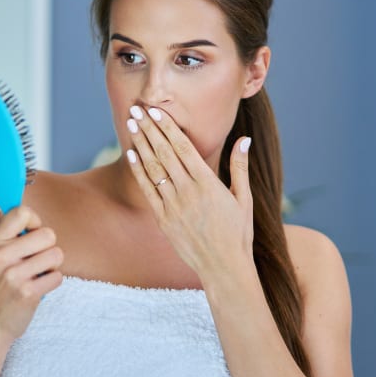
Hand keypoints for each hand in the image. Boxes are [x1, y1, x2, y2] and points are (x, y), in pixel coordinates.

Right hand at [0, 206, 63, 343]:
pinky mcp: (28, 293)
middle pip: (48, 234)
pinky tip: (37, 289)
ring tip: (36, 275)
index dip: (35, 221)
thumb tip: (6, 204)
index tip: (31, 234)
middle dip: (49, 248)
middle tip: (36, 261)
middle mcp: (0, 256)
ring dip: (52, 266)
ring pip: (56, 255)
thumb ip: (4, 231)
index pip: (22, 212)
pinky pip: (57, 276)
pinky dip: (52, 282)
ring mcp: (13, 275)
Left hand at [125, 105, 253, 275]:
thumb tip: (244, 139)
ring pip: (153, 168)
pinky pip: (148, 190)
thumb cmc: (238, 233)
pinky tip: (131, 154)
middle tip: (137, 109)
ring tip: (131, 124)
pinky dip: (138, 171)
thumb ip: (240, 167)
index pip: (183, 148)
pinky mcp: (163, 219)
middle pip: (164, 153)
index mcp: (208, 184)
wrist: (223, 267)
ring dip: (140, 144)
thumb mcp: (244, 199)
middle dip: (149, 129)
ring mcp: (173, 206)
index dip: (167, 127)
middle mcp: (188, 192)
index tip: (156, 111)